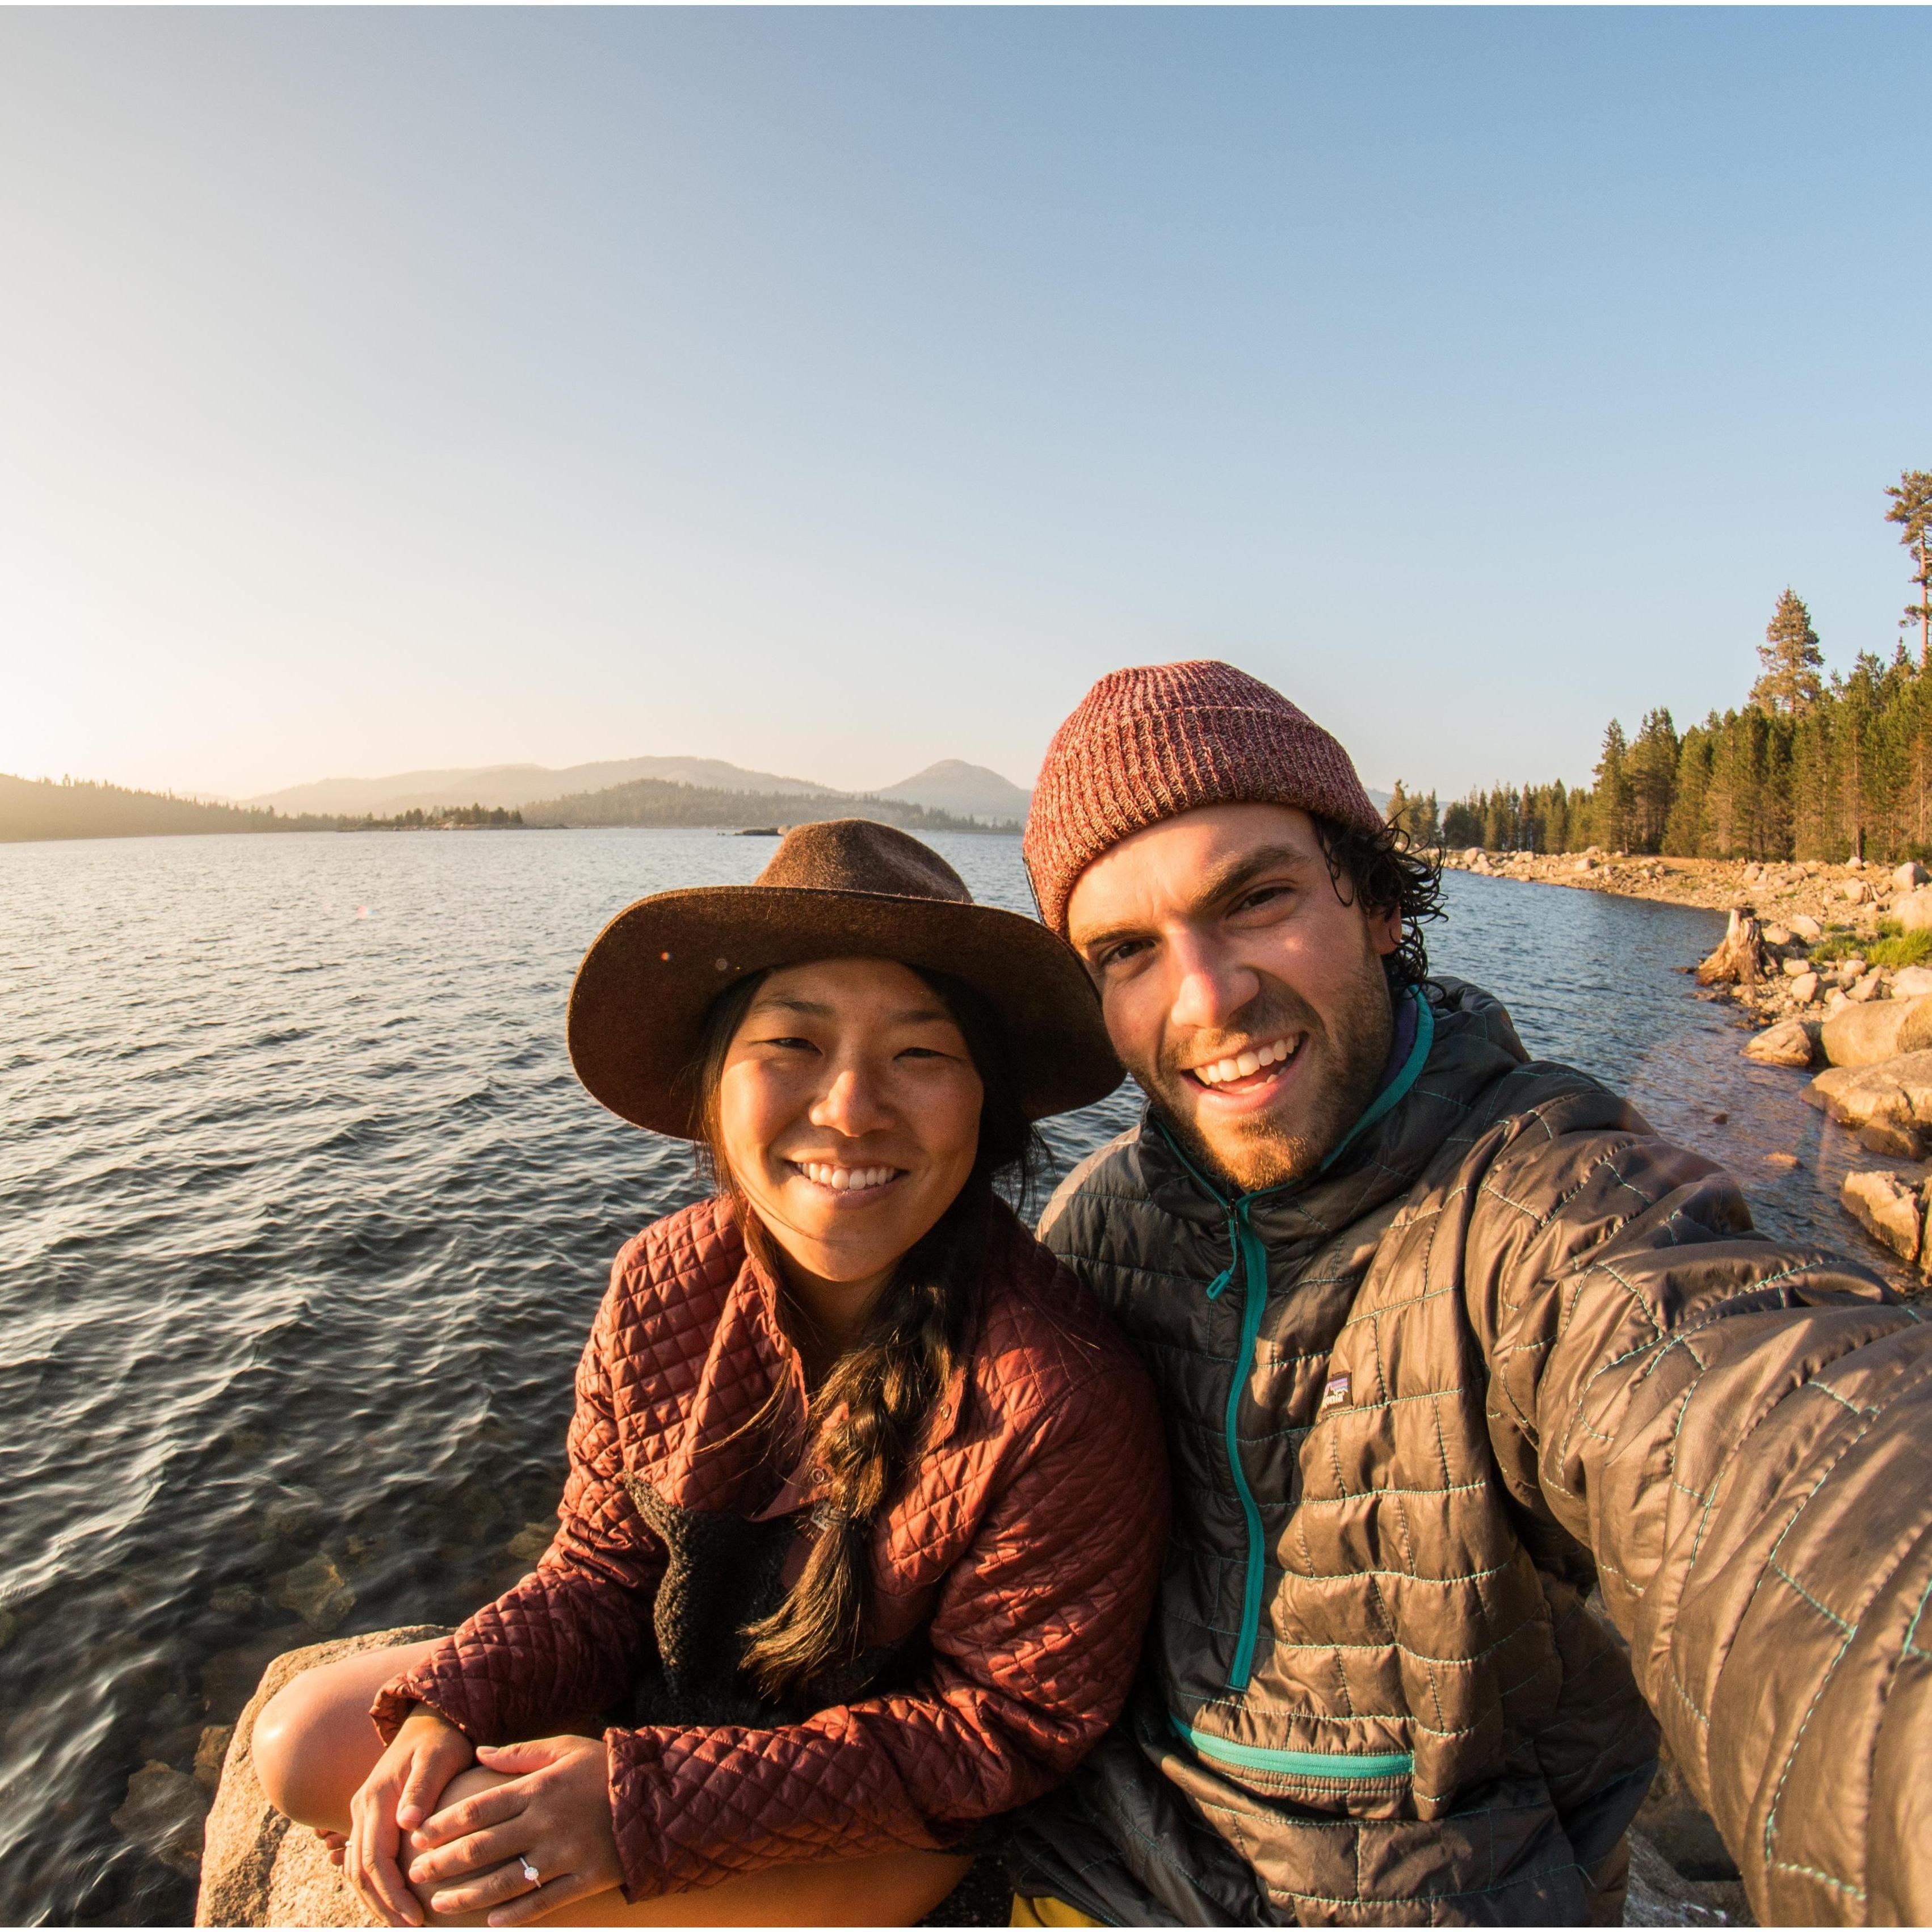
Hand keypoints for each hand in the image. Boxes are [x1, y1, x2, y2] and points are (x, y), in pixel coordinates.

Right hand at [344, 1707, 475, 1926]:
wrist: (428, 1720)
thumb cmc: (441, 1740)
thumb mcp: (439, 1757)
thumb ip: (422, 1787)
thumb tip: (408, 1823)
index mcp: (375, 1799)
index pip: (375, 1860)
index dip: (392, 1894)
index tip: (416, 1918)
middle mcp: (362, 1808)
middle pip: (361, 1872)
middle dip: (383, 1906)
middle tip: (411, 1930)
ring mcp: (362, 1814)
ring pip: (357, 1870)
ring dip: (376, 1900)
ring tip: (404, 1924)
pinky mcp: (370, 1818)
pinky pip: (365, 1859)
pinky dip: (375, 1885)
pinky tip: (396, 1903)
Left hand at [405, 1733, 620, 1926]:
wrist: (656, 1794)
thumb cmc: (604, 1768)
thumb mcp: (564, 1748)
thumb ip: (519, 1754)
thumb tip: (477, 1752)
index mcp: (539, 1789)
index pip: (479, 1809)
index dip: (444, 1824)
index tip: (418, 1836)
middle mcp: (546, 1823)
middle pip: (484, 1847)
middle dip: (444, 1863)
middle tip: (416, 1873)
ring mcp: (565, 1854)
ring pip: (506, 1881)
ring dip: (468, 1895)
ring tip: (440, 1903)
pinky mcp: (584, 1878)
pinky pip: (543, 1902)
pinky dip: (515, 1915)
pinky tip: (490, 1922)